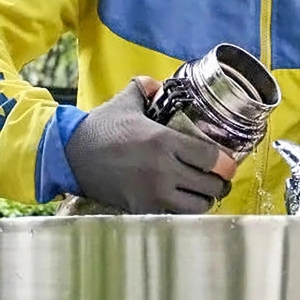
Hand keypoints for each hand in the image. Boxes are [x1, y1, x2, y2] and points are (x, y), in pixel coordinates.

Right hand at [65, 77, 237, 213]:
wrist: (71, 155)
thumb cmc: (101, 128)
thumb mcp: (125, 102)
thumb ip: (145, 89)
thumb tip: (157, 83)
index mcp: (164, 141)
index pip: (211, 158)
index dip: (225, 162)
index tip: (228, 161)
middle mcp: (163, 170)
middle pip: (210, 185)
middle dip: (220, 182)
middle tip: (219, 178)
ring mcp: (153, 194)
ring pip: (197, 206)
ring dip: (205, 200)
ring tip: (203, 192)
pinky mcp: (142, 209)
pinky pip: (176, 216)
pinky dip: (184, 211)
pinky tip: (183, 201)